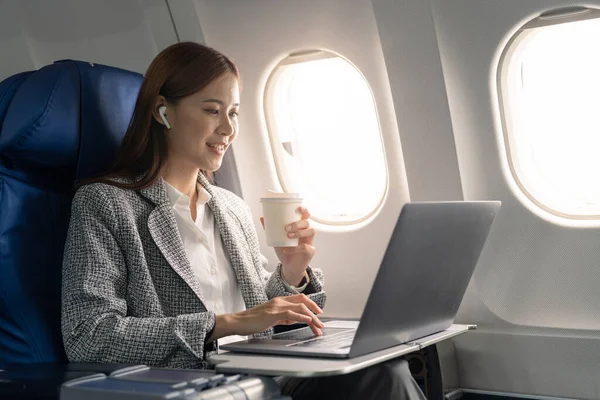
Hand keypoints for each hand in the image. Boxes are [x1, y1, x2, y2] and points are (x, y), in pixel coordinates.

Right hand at [208, 294, 323, 341]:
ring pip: (299, 308)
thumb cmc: (253, 321)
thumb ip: (283, 317)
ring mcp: (276, 306)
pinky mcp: (273, 313)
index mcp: (279, 301)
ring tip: (318, 326)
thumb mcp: (271, 318)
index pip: (299, 299)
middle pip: (302, 301)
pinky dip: (301, 317)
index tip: (318, 314)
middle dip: (315, 310)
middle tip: (322, 322)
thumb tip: (294, 319)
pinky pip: (291, 314)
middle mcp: (279, 301)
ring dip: (312, 318)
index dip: (311, 304)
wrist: (239, 322)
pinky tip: (308, 320)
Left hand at [260, 207, 314, 285]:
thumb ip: (270, 229)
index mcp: (300, 227)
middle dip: (297, 224)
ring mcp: (310, 242)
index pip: (305, 216)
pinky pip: (306, 247)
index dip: (304, 211)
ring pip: (311, 231)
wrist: (288, 266)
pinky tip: (286, 250)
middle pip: (307, 223)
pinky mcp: (310, 251)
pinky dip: (295, 248)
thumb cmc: (284, 250)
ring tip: (288, 236)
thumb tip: (262, 217)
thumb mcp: (276, 239)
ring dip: (299, 232)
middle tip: (286, 228)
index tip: (298, 208)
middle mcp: (306, 233)